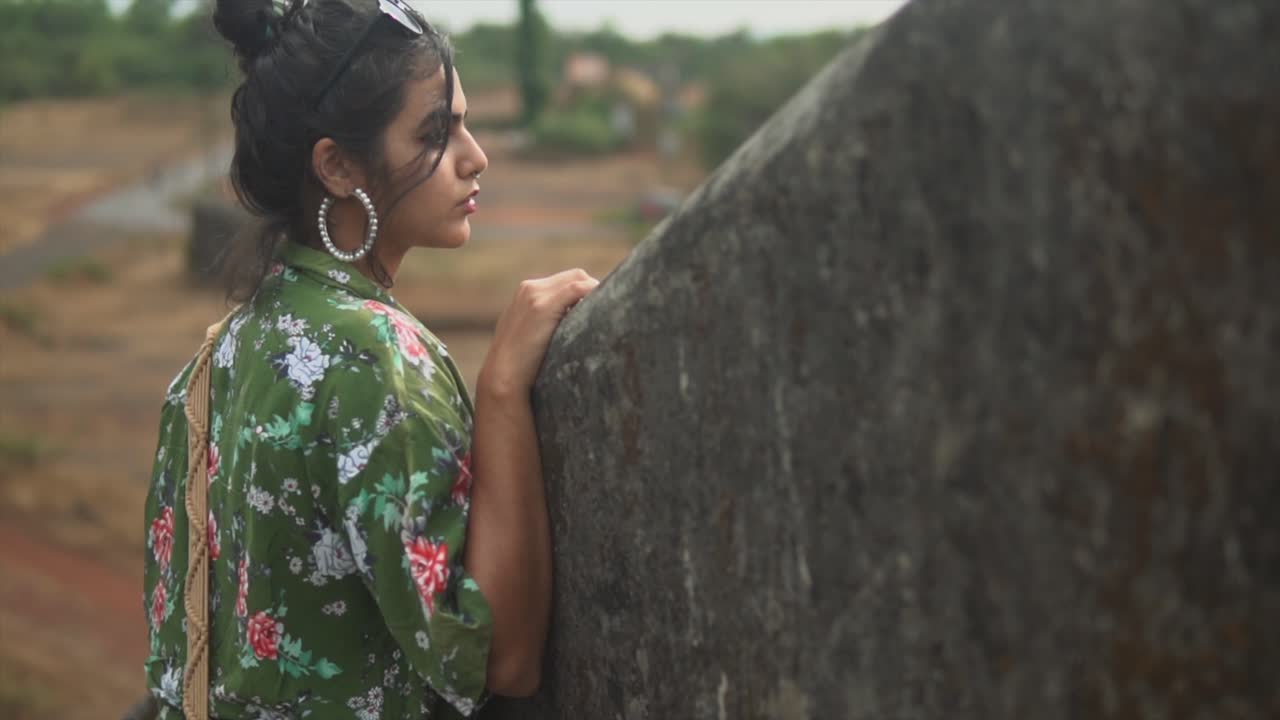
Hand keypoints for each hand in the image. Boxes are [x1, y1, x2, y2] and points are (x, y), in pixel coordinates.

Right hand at [479, 268, 599, 395]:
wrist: (504, 376)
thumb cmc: (521, 363)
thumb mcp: (531, 334)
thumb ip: (547, 322)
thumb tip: (575, 325)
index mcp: (526, 291)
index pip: (565, 280)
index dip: (585, 291)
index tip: (600, 306)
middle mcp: (530, 288)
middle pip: (575, 275)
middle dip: (592, 290)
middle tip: (608, 309)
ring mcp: (535, 294)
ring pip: (578, 279)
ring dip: (595, 292)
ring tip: (606, 312)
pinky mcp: (542, 306)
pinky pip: (577, 288)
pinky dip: (593, 292)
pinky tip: (603, 306)